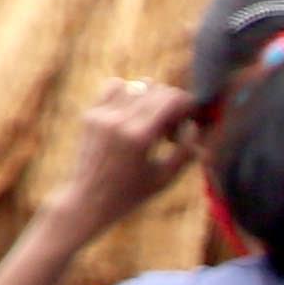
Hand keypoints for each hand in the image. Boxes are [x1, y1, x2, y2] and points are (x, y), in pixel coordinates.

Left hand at [53, 80, 197, 226]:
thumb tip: (195, 126)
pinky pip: (116, 87)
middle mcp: (119, 121)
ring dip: (152, 97)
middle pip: (157, 89)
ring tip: (152, 121)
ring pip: (138, 85)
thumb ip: (185, 151)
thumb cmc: (131, 194)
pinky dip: (130, 94)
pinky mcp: (91, 114)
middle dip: (172, 103)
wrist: (88, 200)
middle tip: (172, 128)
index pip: (171, 99)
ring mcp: (102, 115)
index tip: (192, 117)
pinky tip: (133, 115)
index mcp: (139, 137)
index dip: (187, 104)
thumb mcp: (165, 178)